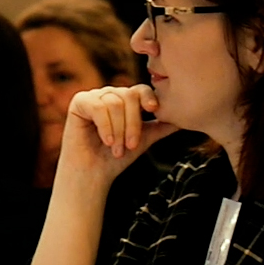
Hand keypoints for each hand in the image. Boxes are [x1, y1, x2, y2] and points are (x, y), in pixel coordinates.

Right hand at [58, 85, 179, 182]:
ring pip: (115, 103)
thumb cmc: (116, 159)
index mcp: (125, 100)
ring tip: (116, 149)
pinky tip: (106, 141)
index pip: (140, 90)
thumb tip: (185, 118)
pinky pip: (98, 107)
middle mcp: (110, 95)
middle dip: (133, 123)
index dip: (148, 97)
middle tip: (131, 145)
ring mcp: (93, 97)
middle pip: (129, 96)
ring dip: (118, 130)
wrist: (93, 174)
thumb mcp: (144, 140)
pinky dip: (105, 126)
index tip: (153, 110)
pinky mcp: (79, 102)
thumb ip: (161, 127)